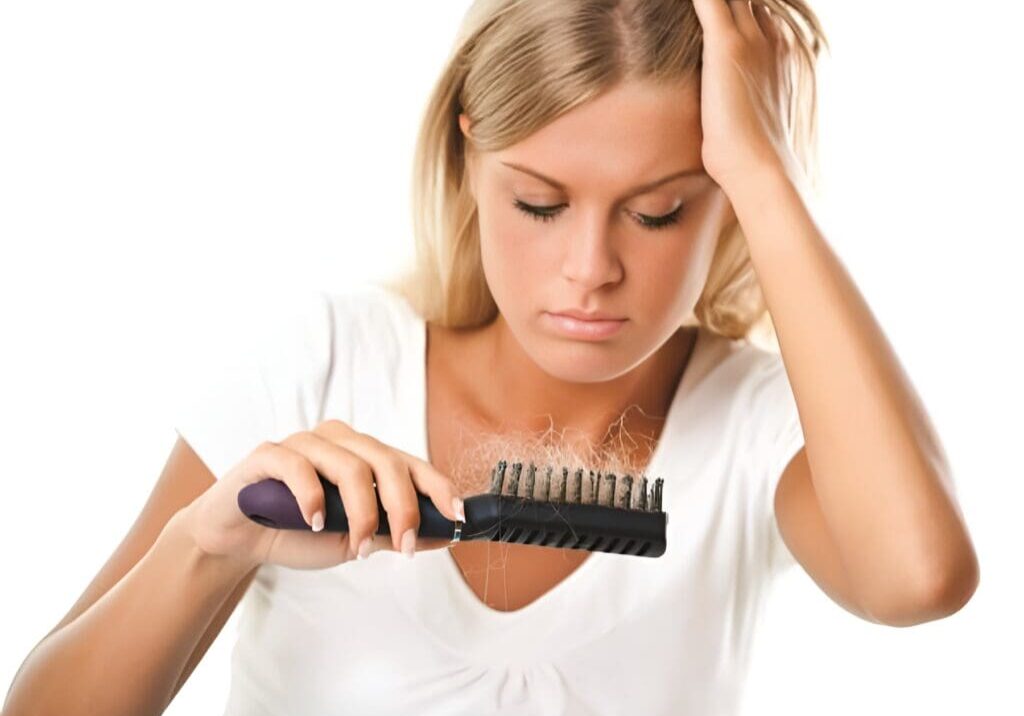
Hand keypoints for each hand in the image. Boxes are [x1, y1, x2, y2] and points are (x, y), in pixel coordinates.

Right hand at [181, 419, 463, 569]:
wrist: (239, 538)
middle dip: (403, 507)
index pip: (410, 463)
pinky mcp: (269, 453)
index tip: (457, 516)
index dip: (438, 486)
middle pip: (385, 461)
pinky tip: (314, 523)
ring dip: (361, 512)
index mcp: (363, 455)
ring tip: (357, 548)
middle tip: (405, 546)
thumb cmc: (298, 531)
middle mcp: (338, 441)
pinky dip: (312, 496)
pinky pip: (298, 465)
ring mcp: (303, 443)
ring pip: (349, 465)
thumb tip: (446, 535)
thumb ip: (393, 533)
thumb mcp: (354, 538)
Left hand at [692, 0, 798, 189]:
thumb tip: (725, 107)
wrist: (760, 167)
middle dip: (734, 0)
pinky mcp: (726, 46)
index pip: (759, 9)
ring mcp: (751, 39)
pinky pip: (708, 1)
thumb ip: (740, 98)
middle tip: (715, 4)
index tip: (727, 10)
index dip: (741, 6)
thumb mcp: (749, 118)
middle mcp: (770, 38)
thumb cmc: (750, 156)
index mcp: (780, 52)